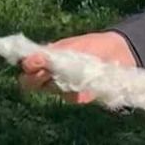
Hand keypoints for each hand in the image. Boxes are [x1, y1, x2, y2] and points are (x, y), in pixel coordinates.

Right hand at [19, 31, 134, 103]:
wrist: (117, 52)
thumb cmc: (91, 46)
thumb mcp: (71, 45)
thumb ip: (53, 53)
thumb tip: (35, 58)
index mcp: (45, 62)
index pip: (27, 69)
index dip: (28, 67)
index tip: (35, 63)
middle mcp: (51, 76)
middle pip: (32, 84)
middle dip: (36, 79)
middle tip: (47, 72)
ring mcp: (65, 87)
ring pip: (53, 90)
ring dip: (60, 82)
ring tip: (74, 73)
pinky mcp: (82, 96)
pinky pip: (73, 98)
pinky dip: (78, 92)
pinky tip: (86, 86)